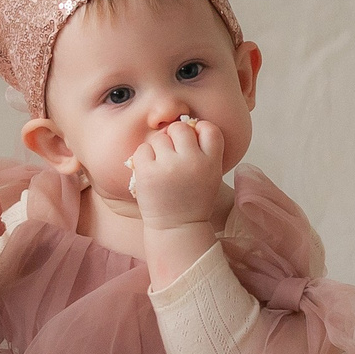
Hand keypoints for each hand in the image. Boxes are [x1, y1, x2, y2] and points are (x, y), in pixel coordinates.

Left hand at [127, 116, 226, 230]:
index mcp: (211, 162)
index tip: (193, 141)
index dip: (199, 129)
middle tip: (172, 156)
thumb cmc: (192, 200)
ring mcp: (169, 166)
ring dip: (158, 149)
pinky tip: (150, 172)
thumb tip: (187, 125)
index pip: (209, 129)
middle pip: (180, 128)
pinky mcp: (148, 172)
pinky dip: (144, 158)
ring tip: (162, 168)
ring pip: (160, 138)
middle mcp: (192, 161)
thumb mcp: (210, 175)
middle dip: (174, 137)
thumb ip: (203, 152)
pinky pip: (143, 149)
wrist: (178, 228)